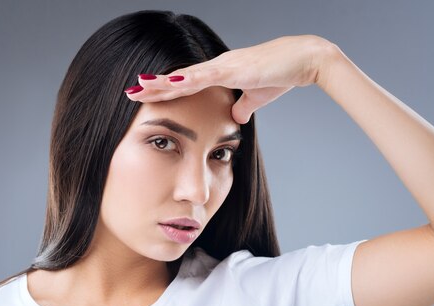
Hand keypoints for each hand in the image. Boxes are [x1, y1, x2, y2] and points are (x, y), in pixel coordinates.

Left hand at [124, 35, 339, 123]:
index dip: (165, 90)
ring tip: (139, 87)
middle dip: (154, 87)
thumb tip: (234, 117)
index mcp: (220, 73)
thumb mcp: (257, 97)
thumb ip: (243, 106)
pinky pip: (205, 75)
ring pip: (185, 76)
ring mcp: (223, 66)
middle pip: (179, 78)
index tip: (144, 96)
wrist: (304, 60)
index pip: (186, 83)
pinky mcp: (233, 68)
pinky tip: (170, 82)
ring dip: (162, 83)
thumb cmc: (282, 75)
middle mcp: (216, 67)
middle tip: (130, 92)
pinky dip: (186, 80)